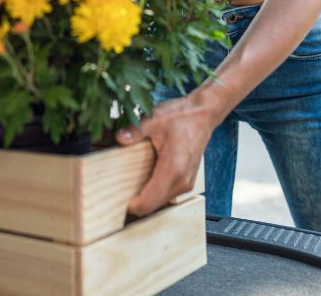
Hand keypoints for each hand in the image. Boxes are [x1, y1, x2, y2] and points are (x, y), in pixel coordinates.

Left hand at [115, 93, 216, 216]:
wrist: (203, 115)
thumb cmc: (183, 116)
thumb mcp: (155, 119)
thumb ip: (136, 131)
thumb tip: (120, 139)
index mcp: (173, 169)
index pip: (148, 203)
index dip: (130, 204)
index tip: (117, 195)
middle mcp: (182, 181)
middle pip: (152, 206)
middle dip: (135, 200)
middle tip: (118, 185)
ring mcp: (186, 184)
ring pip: (160, 202)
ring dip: (145, 196)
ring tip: (131, 178)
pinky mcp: (186, 182)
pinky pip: (166, 195)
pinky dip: (153, 190)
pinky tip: (145, 175)